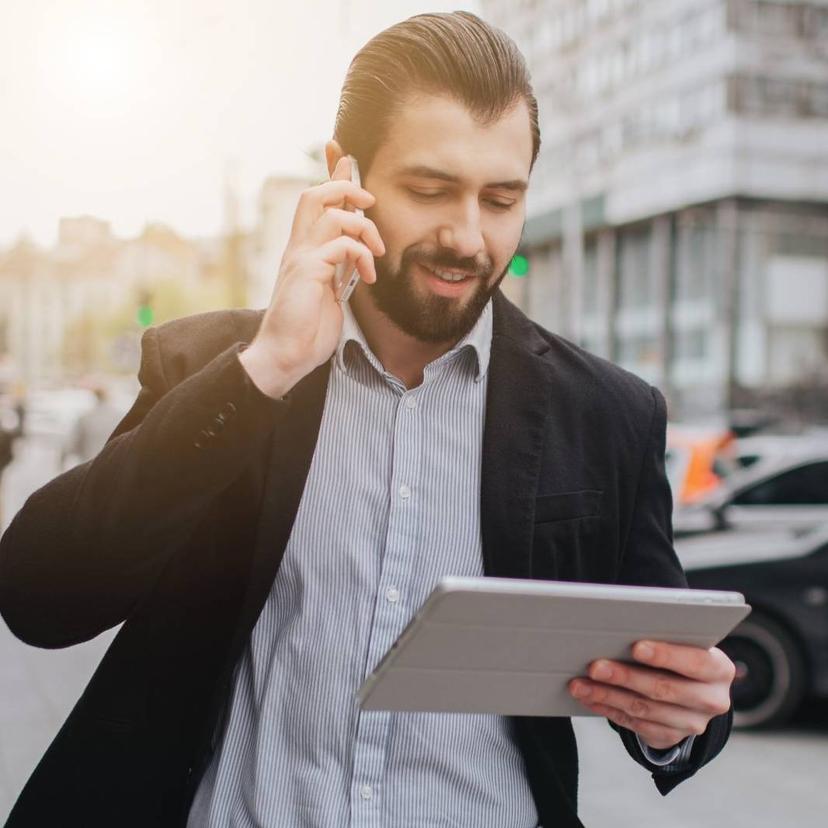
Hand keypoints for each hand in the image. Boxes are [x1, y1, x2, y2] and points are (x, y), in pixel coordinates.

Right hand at [239, 156, 384, 397]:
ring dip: (362, 226)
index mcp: (304, 250)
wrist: (286, 356)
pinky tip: (367, 277)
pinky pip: (340, 245)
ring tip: (376, 251)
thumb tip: (358, 253)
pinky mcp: (307, 272)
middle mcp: (298, 248)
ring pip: (329, 212)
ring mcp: (300, 258)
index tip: (340, 150)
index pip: (315, 200)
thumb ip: (340, 269)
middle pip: (315, 194)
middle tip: (370, 202)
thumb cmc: (307, 328)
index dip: (329, 174)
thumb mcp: (331, 291)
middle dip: (345, 186)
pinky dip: (361, 255)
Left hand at [568, 641, 735, 749]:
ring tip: (580, 683)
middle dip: (624, 676)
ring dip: (607, 695)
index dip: (665, 655)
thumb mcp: (683, 642)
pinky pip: (634, 724)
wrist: (692, 689)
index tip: (635, 646)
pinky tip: (588, 697)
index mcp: (719, 669)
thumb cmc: (680, 653)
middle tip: (594, 666)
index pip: (695, 661)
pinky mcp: (670, 736)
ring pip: (644, 709)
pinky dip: (607, 708)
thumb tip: (620, 626)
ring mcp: (692, 723)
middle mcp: (711, 700)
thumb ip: (664, 635)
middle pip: (663, 689)